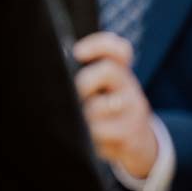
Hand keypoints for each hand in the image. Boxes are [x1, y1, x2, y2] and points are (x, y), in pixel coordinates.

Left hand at [73, 32, 157, 178]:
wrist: (137, 144)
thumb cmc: (107, 113)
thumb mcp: (100, 93)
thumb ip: (82, 78)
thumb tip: (55, 69)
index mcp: (119, 73)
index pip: (118, 50)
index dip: (100, 46)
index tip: (77, 52)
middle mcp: (129, 88)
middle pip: (110, 71)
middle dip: (85, 81)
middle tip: (73, 93)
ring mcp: (133, 112)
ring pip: (101, 106)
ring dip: (84, 114)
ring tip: (77, 119)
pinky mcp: (131, 136)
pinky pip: (102, 132)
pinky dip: (89, 135)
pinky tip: (87, 137)